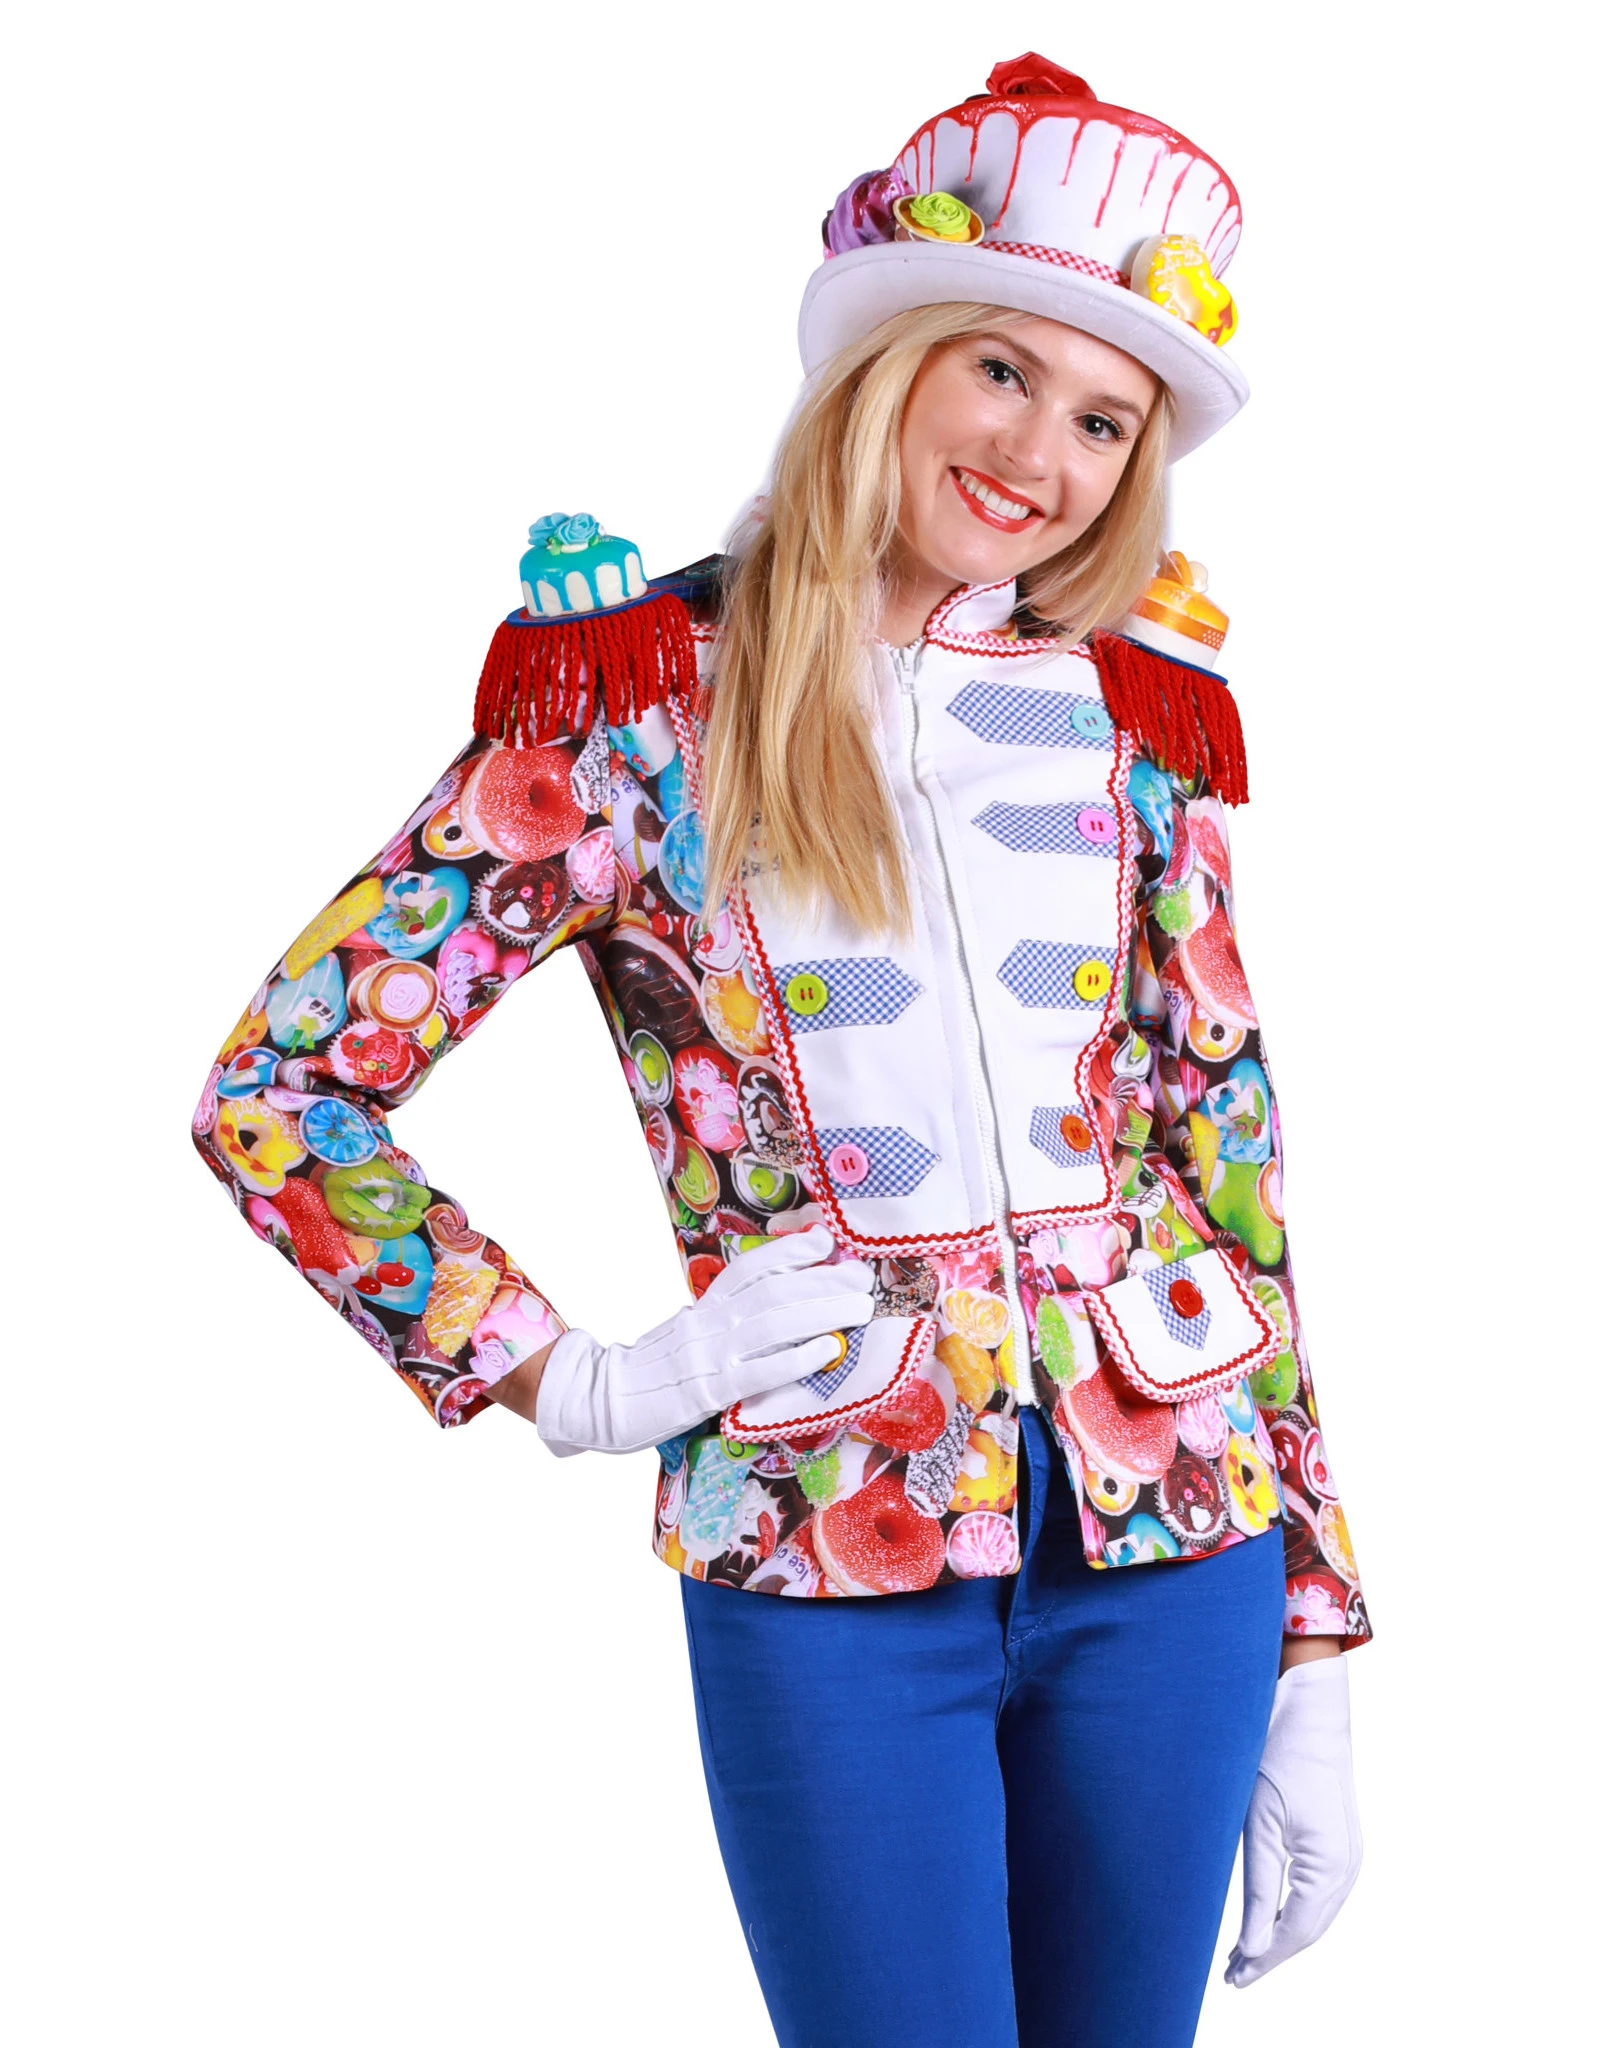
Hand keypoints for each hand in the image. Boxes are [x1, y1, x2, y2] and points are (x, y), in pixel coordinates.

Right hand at [532, 1226, 875, 1456]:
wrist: (603, 1400)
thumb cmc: (653, 1371)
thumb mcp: (687, 1332)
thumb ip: (722, 1317)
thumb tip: (769, 1303)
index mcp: (703, 1307)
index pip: (750, 1268)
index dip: (789, 1251)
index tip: (824, 1242)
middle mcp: (708, 1322)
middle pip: (773, 1290)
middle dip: (822, 1280)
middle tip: (861, 1276)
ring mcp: (709, 1355)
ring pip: (774, 1323)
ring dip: (822, 1311)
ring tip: (859, 1306)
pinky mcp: (709, 1391)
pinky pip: (761, 1371)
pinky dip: (798, 1357)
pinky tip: (829, 1350)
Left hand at [1226, 1654, 1361, 1987]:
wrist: (1309, 1707)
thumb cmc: (1277, 1755)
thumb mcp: (1259, 1823)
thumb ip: (1257, 1887)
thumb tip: (1254, 1947)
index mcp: (1330, 1865)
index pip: (1295, 1932)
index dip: (1263, 1959)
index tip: (1232, 1980)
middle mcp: (1348, 1867)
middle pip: (1309, 1929)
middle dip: (1271, 1953)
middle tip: (1231, 1975)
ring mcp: (1349, 1855)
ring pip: (1316, 1915)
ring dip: (1282, 1935)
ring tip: (1243, 1953)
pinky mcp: (1341, 1842)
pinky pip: (1320, 1893)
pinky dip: (1294, 1911)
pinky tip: (1269, 1916)